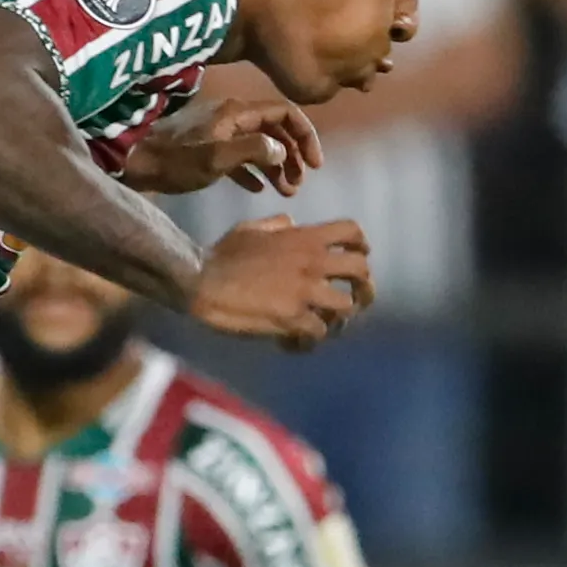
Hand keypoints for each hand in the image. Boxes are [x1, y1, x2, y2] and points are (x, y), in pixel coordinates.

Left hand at [122, 95, 320, 198]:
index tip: (316, 165)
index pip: (285, 113)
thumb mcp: (216, 158)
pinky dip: (255, 171)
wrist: (133, 163)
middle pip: (275, 130)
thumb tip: (282, 151)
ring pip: (260, 144)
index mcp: (237, 113)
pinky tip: (258, 190)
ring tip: (286, 192)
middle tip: (300, 184)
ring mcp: (218, 132)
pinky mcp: (206, 149)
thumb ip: (252, 151)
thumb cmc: (174, 162)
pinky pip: (241, 156)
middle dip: (294, 155)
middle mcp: (231, 118)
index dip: (305, 136)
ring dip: (277, 166)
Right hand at [191, 214, 370, 347]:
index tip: (359, 257)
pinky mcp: (294, 318)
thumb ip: (276, 225)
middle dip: (364, 286)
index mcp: (304, 238)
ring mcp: (305, 291)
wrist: (202, 282)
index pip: (352, 231)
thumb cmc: (221, 254)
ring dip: (339, 319)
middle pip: (361, 270)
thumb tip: (291, 223)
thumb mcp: (250, 229)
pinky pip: (319, 334)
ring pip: (347, 307)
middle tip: (356, 298)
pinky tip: (294, 343)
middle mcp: (312, 262)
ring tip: (326, 326)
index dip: (362, 245)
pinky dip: (310, 341)